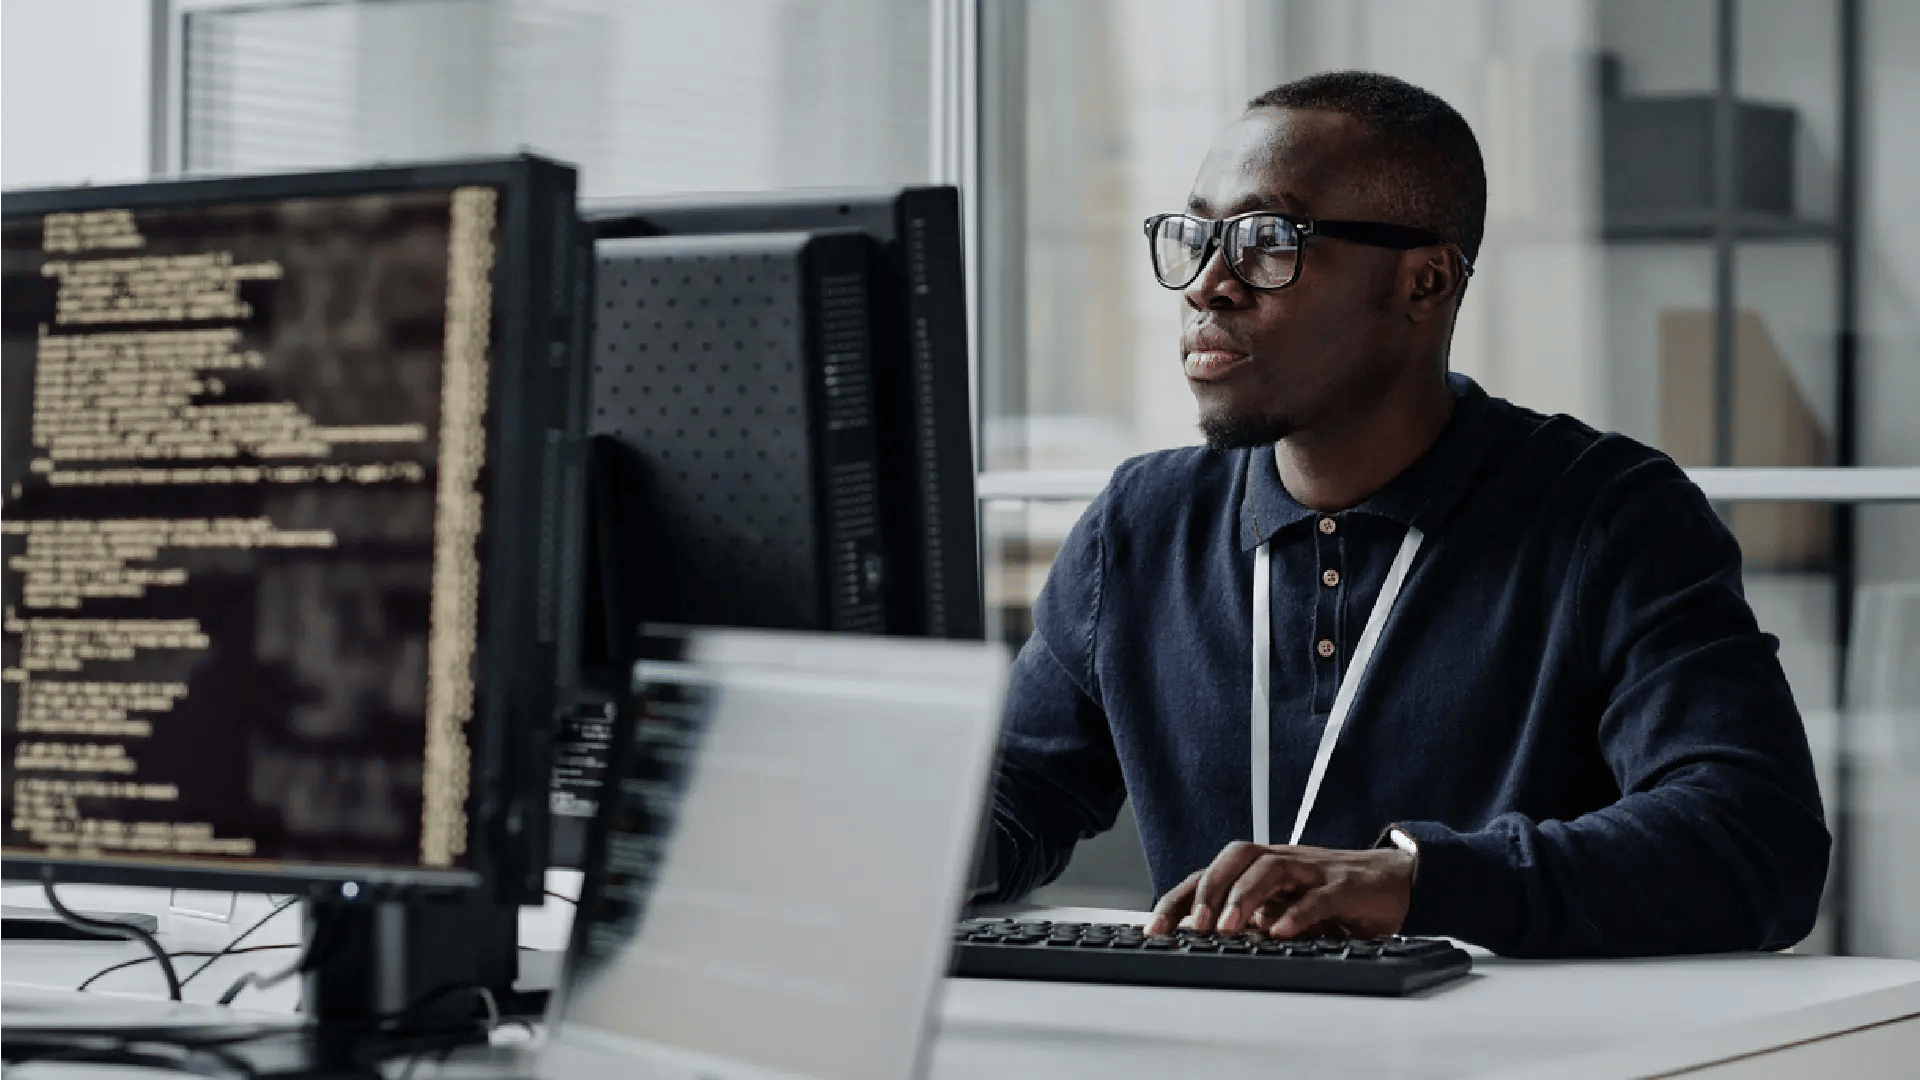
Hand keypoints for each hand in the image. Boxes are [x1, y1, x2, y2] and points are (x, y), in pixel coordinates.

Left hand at [1144, 841, 1414, 939]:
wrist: (1396, 882)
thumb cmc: (1333, 897)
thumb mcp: (1284, 911)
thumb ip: (1251, 922)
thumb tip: (1203, 946)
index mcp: (1262, 870)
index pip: (1210, 875)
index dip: (1178, 899)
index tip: (1153, 931)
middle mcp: (1283, 863)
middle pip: (1236, 858)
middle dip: (1207, 890)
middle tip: (1192, 928)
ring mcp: (1313, 871)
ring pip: (1270, 868)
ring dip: (1244, 897)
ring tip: (1228, 928)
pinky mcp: (1346, 887)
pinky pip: (1318, 895)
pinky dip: (1298, 914)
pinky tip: (1281, 933)